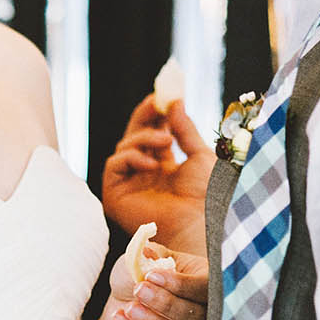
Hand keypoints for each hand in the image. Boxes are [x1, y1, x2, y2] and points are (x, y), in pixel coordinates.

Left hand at [102, 242, 206, 319]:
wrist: (127, 294)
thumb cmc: (142, 271)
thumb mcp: (146, 256)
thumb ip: (149, 256)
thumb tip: (147, 253)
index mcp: (204, 278)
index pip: (202, 286)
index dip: (180, 284)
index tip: (151, 275)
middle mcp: (201, 305)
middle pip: (194, 314)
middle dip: (165, 303)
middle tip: (139, 289)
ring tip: (129, 307)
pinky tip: (120, 316)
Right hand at [103, 95, 216, 256]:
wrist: (200, 224)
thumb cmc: (206, 196)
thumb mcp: (199, 155)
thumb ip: (184, 129)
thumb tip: (174, 103)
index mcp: (165, 166)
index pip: (154, 133)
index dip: (157, 113)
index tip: (165, 94)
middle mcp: (144, 175)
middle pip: (135, 136)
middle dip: (144, 116)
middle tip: (156, 100)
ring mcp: (130, 185)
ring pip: (124, 147)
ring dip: (143, 137)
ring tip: (166, 140)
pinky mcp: (116, 196)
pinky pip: (113, 165)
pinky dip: (130, 157)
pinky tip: (151, 163)